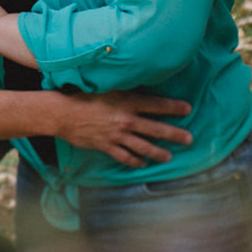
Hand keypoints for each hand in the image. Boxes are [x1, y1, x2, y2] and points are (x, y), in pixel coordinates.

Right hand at [54, 90, 192, 167]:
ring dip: (158, 152)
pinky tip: (142, 163)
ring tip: (169, 157)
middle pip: (156, 129)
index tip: (188, 109)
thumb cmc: (84, 96)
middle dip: (175, 134)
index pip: (157, 105)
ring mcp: (117, 135)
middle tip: (189, 139)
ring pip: (144, 147)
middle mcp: (126, 120)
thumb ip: (126, 91)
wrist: (62, 113)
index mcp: (128, 102)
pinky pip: (125, 157)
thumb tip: (141, 90)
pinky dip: (135, 161)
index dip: (174, 107)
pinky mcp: (107, 146)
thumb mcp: (108, 88)